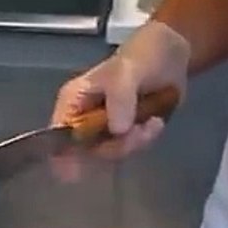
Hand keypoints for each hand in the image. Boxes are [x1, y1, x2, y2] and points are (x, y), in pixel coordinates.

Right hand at [52, 21, 190, 180]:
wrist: (171, 55)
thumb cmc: (140, 57)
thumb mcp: (126, 73)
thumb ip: (119, 99)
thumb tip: (117, 130)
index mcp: (73, 103)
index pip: (57, 137)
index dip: (63, 156)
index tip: (77, 171)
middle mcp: (85, 120)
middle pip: (89, 152)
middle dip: (116, 147)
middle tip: (138, 130)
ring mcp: (106, 129)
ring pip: (113, 153)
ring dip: (136, 142)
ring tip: (152, 122)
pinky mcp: (127, 135)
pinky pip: (131, 149)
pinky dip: (146, 139)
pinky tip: (156, 122)